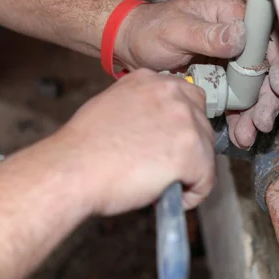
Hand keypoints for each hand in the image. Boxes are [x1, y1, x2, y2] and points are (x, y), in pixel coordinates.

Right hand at [59, 69, 215, 216]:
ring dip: (191, 173)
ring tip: (163, 186)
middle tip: (164, 169)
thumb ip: (140, 107)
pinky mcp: (191, 153)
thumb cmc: (83, 146)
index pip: (188, 99)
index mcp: (151, 80)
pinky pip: (206, 181)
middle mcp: (172, 94)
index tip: (172, 145)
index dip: (182, 127)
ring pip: (206, 153)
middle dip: (188, 150)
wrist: (72, 169)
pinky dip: (193, 195)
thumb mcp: (111, 105)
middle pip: (202, 125)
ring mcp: (185, 122)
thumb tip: (153, 127)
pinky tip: (171, 199)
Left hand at [115, 0, 278, 149]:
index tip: (277, 88)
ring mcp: (229, 56)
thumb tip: (240, 37)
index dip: (277, 63)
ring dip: (253, 112)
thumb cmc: (148, 29)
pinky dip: (238, 115)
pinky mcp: (221, 75)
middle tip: (261, 122)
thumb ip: (208, 35)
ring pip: (252, 86)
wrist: (130, 45)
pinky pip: (236, 96)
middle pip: (263, 66)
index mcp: (229, 13)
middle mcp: (235, 32)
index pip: (265, 36)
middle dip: (265, 97)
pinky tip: (239, 133)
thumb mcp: (175, 30)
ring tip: (248, 134)